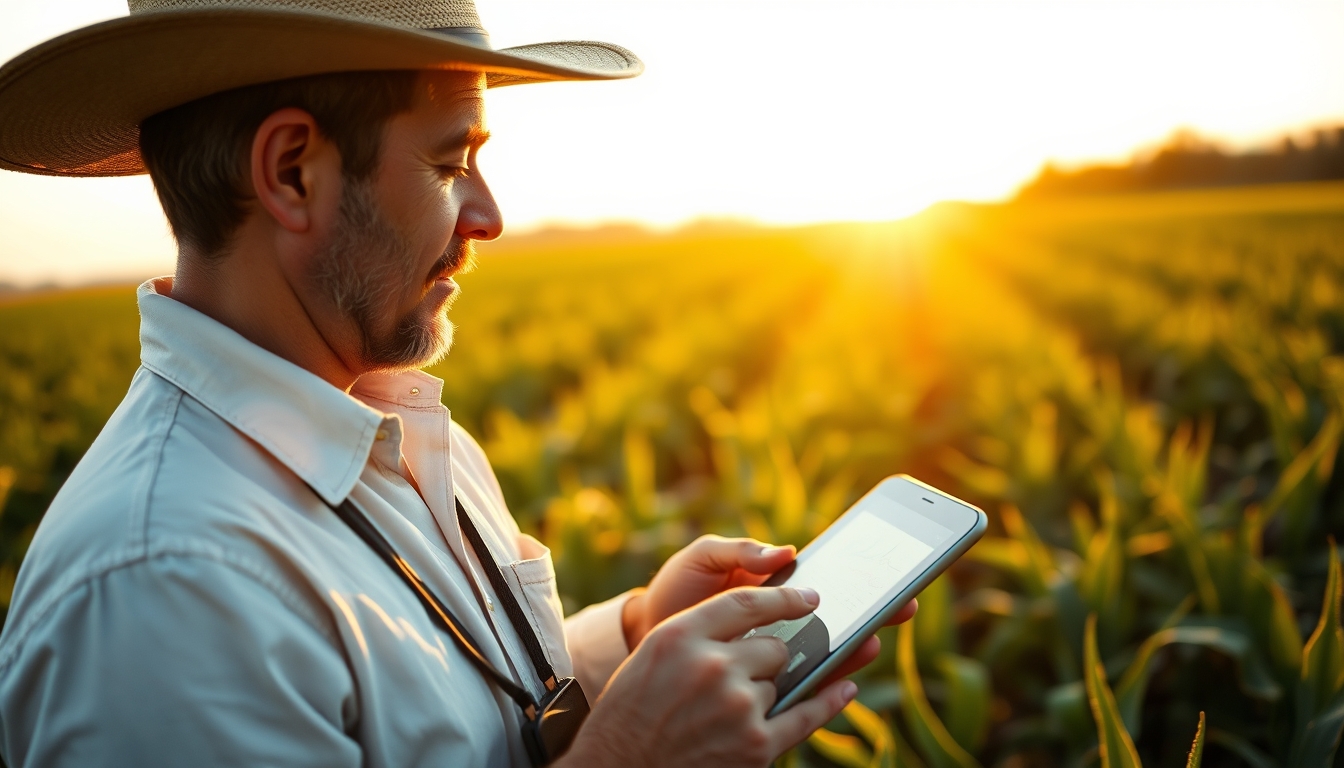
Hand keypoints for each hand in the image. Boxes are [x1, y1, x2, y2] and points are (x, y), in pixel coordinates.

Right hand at [560, 586, 860, 767]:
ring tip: (726, 714)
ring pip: (780, 683)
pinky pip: (806, 715)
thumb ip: (701, 632)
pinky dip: (828, 702)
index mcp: (680, 636)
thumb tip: (760, 622)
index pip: (745, 603)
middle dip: (766, 660)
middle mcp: (712, 666)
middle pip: (773, 646)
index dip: (783, 596)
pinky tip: (843, 689)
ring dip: (765, 694)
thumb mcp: (656, 655)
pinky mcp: (756, 745)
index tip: (808, 596)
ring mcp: (737, 706)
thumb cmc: (633, 712)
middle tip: (740, 677)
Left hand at [620, 535, 918, 681]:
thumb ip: (740, 550)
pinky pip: (802, 682)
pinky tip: (842, 672)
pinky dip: (825, 679)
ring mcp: (775, 653)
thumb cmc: (675, 590)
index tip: (890, 572)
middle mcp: (782, 621)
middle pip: (838, 617)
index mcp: (774, 588)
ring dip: (854, 645)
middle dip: (871, 610)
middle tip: (902, 606)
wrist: (642, 633)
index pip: (826, 582)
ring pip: (827, 651)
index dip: (858, 577)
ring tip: (873, 638)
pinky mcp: (762, 684)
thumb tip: (786, 554)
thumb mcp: (702, 558)